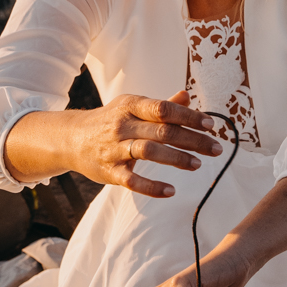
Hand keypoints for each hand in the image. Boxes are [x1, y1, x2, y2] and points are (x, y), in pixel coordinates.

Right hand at [68, 88, 223, 198]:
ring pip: (149, 151)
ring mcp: (114, 149)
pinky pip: (132, 180)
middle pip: (162, 131)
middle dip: (192, 140)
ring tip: (198, 164)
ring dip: (176, 158)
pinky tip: (171, 191)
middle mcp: (123, 125)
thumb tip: (187, 96)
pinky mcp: (109, 171)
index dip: (189, 116)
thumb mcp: (132, 107)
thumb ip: (161, 104)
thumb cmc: (110, 121)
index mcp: (131, 105)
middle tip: (216, 148)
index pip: (164, 109)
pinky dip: (152, 186)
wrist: (71, 139)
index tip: (210, 125)